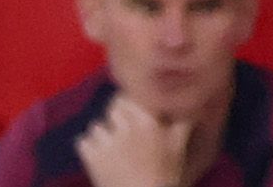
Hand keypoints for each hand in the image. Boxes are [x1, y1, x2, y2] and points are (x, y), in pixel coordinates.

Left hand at [75, 93, 189, 186]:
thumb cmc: (163, 177)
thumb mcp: (178, 150)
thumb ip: (182, 127)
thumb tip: (191, 111)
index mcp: (148, 122)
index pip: (130, 97)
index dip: (129, 100)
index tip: (130, 105)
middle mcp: (126, 128)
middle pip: (112, 107)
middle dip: (115, 114)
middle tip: (119, 124)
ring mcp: (107, 142)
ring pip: (96, 125)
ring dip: (101, 132)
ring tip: (108, 142)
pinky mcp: (92, 157)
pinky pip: (82, 141)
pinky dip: (87, 146)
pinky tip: (96, 152)